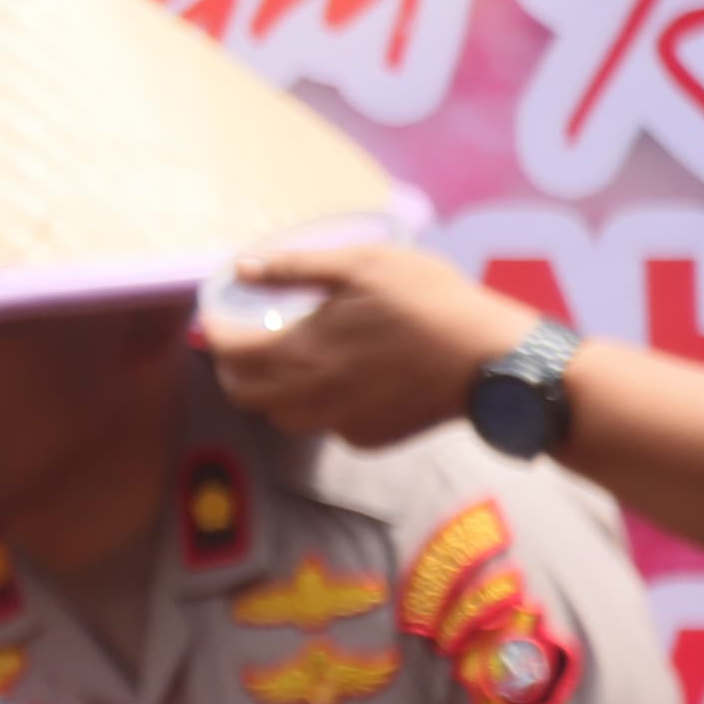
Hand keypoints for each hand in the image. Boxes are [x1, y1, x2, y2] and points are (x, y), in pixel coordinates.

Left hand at [204, 242, 545, 449]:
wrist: (488, 360)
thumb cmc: (428, 302)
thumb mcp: (363, 265)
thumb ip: (296, 268)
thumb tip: (243, 267)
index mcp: (297, 354)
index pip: (227, 354)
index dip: (215, 332)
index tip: (215, 313)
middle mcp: (304, 398)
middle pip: (242, 391)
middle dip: (232, 366)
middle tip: (242, 338)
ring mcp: (333, 424)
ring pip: (277, 414)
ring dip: (268, 388)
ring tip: (283, 356)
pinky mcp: (362, 438)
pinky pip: (320, 423)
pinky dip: (313, 402)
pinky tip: (337, 377)